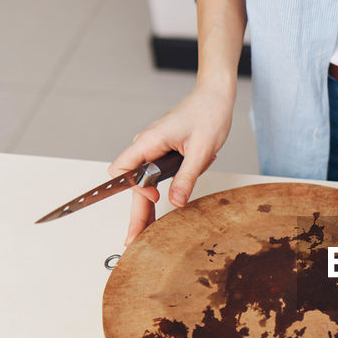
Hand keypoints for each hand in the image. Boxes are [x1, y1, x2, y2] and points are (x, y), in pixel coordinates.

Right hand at [108, 83, 234, 245]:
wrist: (215, 97)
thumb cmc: (208, 114)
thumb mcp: (201, 150)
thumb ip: (187, 177)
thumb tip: (175, 202)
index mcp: (149, 141)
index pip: (123, 170)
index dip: (134, 188)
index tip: (154, 198)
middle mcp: (146, 146)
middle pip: (132, 186)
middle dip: (134, 213)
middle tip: (133, 240)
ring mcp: (153, 150)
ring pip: (143, 185)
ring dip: (144, 208)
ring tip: (143, 234)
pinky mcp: (162, 154)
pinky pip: (154, 177)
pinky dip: (157, 195)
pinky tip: (161, 211)